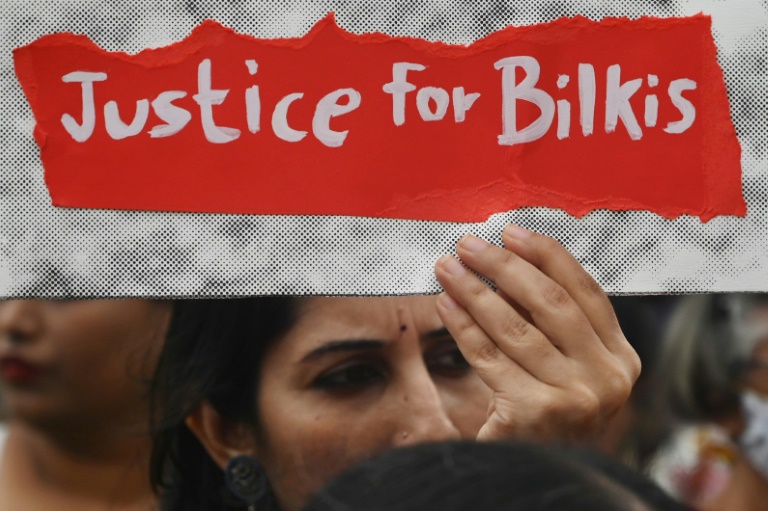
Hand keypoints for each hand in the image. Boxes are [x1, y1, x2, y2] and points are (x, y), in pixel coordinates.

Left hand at [434, 225, 640, 442]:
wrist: (540, 477)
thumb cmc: (548, 415)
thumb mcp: (569, 369)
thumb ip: (553, 324)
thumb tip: (508, 262)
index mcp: (621, 359)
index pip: (585, 291)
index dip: (547, 256)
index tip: (512, 232)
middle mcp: (607, 377)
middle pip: (550, 302)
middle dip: (504, 266)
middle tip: (470, 245)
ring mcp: (574, 397)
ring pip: (514, 326)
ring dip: (474, 291)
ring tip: (447, 268)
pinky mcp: (535, 413)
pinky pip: (489, 356)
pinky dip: (463, 326)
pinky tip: (445, 305)